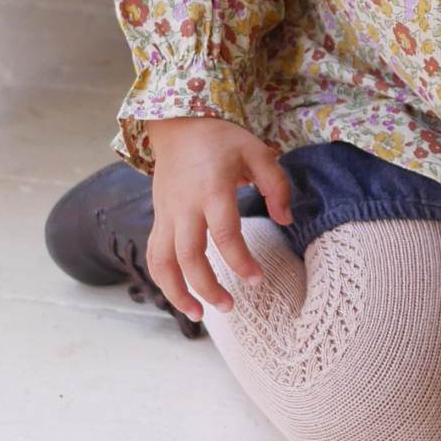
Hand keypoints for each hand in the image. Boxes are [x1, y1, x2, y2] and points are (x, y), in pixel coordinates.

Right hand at [145, 116, 293, 323]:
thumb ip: (276, 186)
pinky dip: (163, 279)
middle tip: (231, 306)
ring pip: (163, 262)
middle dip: (207, 287)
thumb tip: (286, 221)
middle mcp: (185, 206)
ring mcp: (167, 213)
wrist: (178, 125)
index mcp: (212, 189)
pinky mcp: (158, 217)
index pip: (225, 234)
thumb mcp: (257, 151)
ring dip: (177, 292)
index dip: (240, 261)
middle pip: (189, 256)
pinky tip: (180, 294)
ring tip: (197, 316)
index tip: (256, 280)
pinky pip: (154, 254)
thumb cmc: (222, 139)